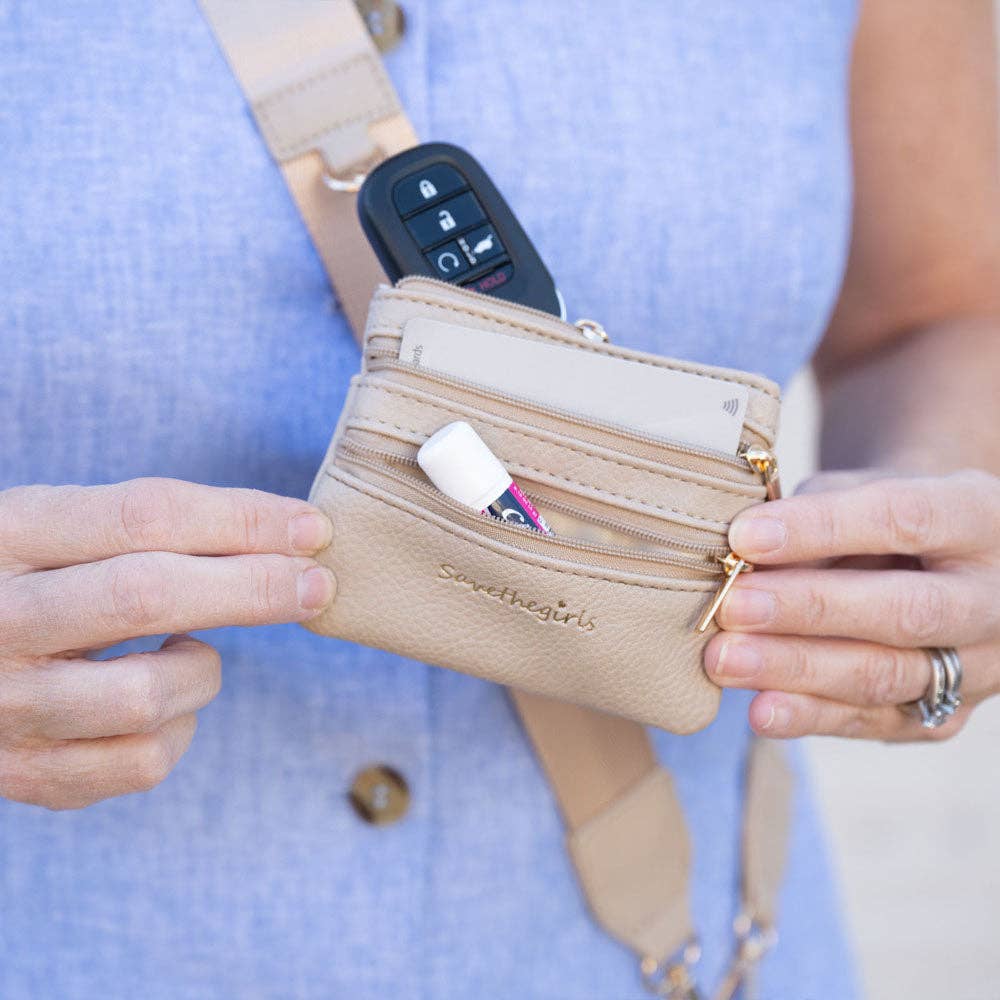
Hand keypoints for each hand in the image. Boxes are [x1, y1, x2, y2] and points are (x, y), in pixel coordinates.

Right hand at [0, 478, 334, 807]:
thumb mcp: (62, 531)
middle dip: (253, 588)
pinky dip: (179, 731)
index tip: (310, 529)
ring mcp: (5, 705)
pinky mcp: (23, 772)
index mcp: (9, 535)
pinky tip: (164, 702)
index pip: (144, 516)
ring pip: (146, 694)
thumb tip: (292, 536)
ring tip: (190, 648)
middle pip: (147, 596)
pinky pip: (140, 762)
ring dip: (202, 671)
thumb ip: (153, 526)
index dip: (243, 521)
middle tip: (316, 585)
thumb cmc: (30, 584)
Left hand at [703, 469, 999, 740]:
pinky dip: (811, 716)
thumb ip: (812, 520)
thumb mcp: (857, 493)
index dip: (819, 528)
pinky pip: (875, 722)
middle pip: (906, 611)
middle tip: (733, 607)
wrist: (935, 559)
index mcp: (979, 516)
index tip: (745, 537)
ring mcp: (979, 666)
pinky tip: (760, 709)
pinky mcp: (944, 716)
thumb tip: (742, 557)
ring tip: (725, 661)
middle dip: (809, 610)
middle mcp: (993, 599)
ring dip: (796, 671)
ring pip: (887, 676)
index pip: (902, 520)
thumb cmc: (879, 518)